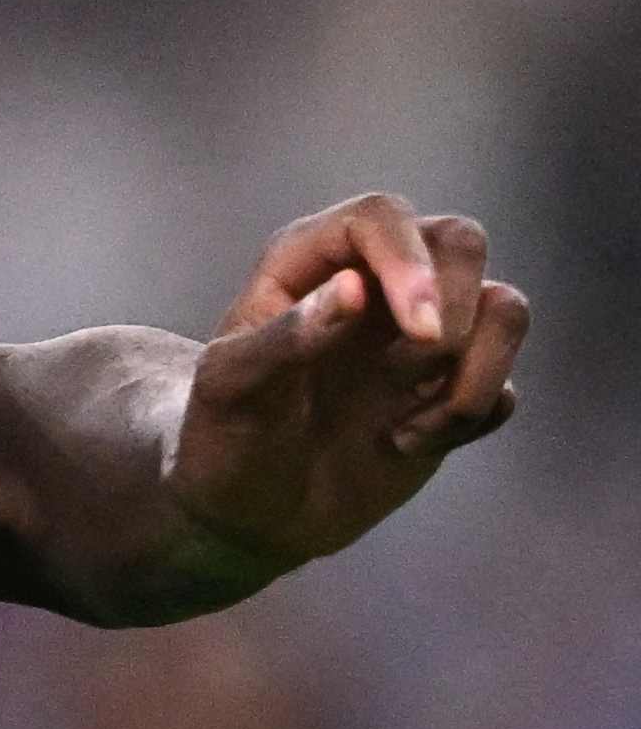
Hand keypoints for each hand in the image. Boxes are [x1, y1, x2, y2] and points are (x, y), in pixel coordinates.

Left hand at [168, 197, 526, 580]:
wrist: (248, 509)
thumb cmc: (224, 436)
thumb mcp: (232, 389)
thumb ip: (285, 337)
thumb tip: (353, 287)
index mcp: (310, 263)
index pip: (381, 218)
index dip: (410, 261)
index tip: (419, 328)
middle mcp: (375, 283)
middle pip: (462, 243)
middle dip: (451, 311)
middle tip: (406, 371)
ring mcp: (420, 334)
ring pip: (505, 306)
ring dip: (472, 370)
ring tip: (404, 423)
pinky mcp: (452, 385)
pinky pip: (505, 381)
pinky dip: (470, 414)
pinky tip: (407, 442)